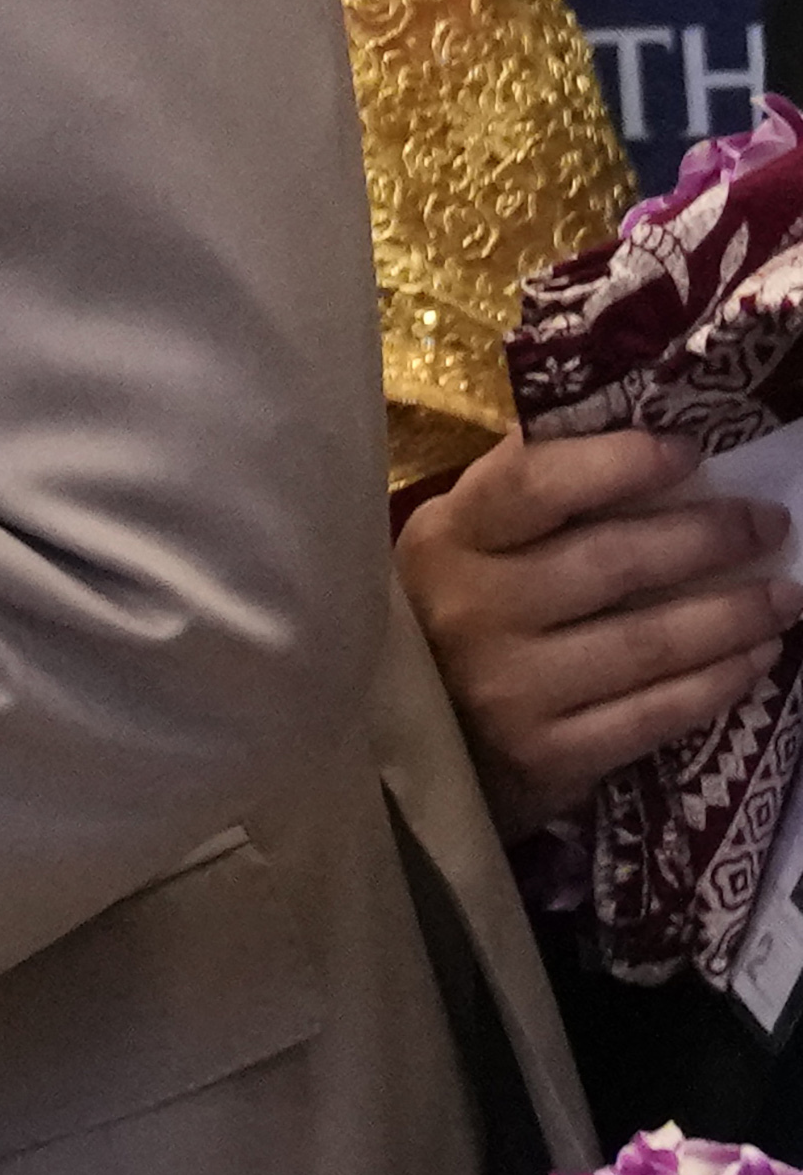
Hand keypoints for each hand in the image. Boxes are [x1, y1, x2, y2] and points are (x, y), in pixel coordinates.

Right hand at [402, 424, 802, 834]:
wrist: (409, 738)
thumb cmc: (451, 612)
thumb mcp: (461, 541)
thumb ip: (523, 492)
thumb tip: (627, 420)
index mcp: (448, 539)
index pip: (536, 485)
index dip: (619, 463)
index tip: (689, 452)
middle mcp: (472, 610)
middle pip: (612, 563)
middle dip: (707, 538)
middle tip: (768, 522)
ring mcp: (508, 687)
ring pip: (648, 643)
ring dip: (735, 614)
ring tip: (786, 594)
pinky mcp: (545, 754)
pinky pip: (655, 714)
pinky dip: (718, 683)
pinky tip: (757, 658)